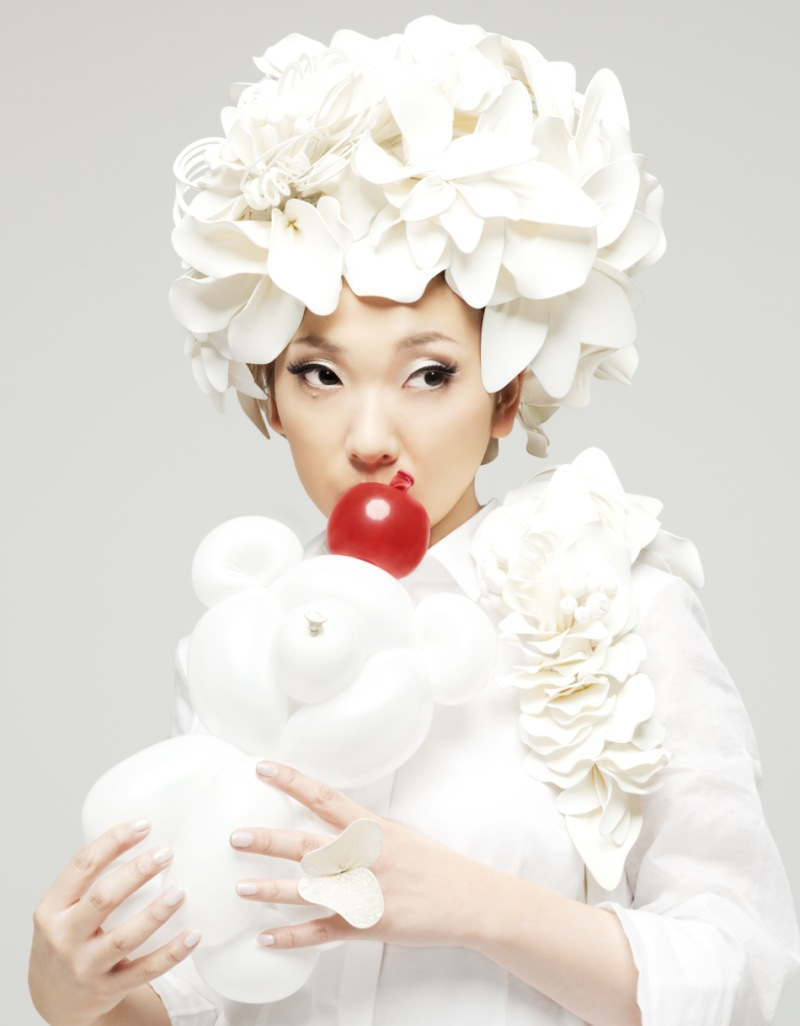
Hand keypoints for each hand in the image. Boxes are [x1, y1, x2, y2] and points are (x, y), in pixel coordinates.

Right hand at [29, 820, 199, 1025]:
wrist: (54, 996)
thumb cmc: (68, 936)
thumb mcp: (63, 907)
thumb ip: (92, 878)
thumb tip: (143, 833)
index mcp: (52, 908)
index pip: (82, 866)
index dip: (113, 842)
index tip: (144, 824)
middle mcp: (64, 937)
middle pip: (103, 898)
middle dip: (137, 873)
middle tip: (167, 853)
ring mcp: (85, 966)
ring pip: (124, 938)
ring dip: (155, 913)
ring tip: (181, 891)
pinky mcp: (108, 989)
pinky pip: (144, 971)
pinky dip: (171, 953)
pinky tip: (193, 935)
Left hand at [230, 761, 486, 950]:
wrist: (467, 899)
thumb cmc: (433, 864)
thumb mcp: (399, 834)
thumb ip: (363, 831)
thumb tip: (331, 821)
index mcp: (371, 829)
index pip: (324, 798)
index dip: (292, 781)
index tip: (263, 768)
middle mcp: (363, 858)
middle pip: (307, 845)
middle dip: (269, 841)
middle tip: (236, 835)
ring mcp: (364, 893)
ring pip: (308, 890)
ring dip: (272, 889)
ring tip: (242, 887)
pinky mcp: (367, 926)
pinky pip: (322, 932)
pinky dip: (292, 936)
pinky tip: (266, 937)